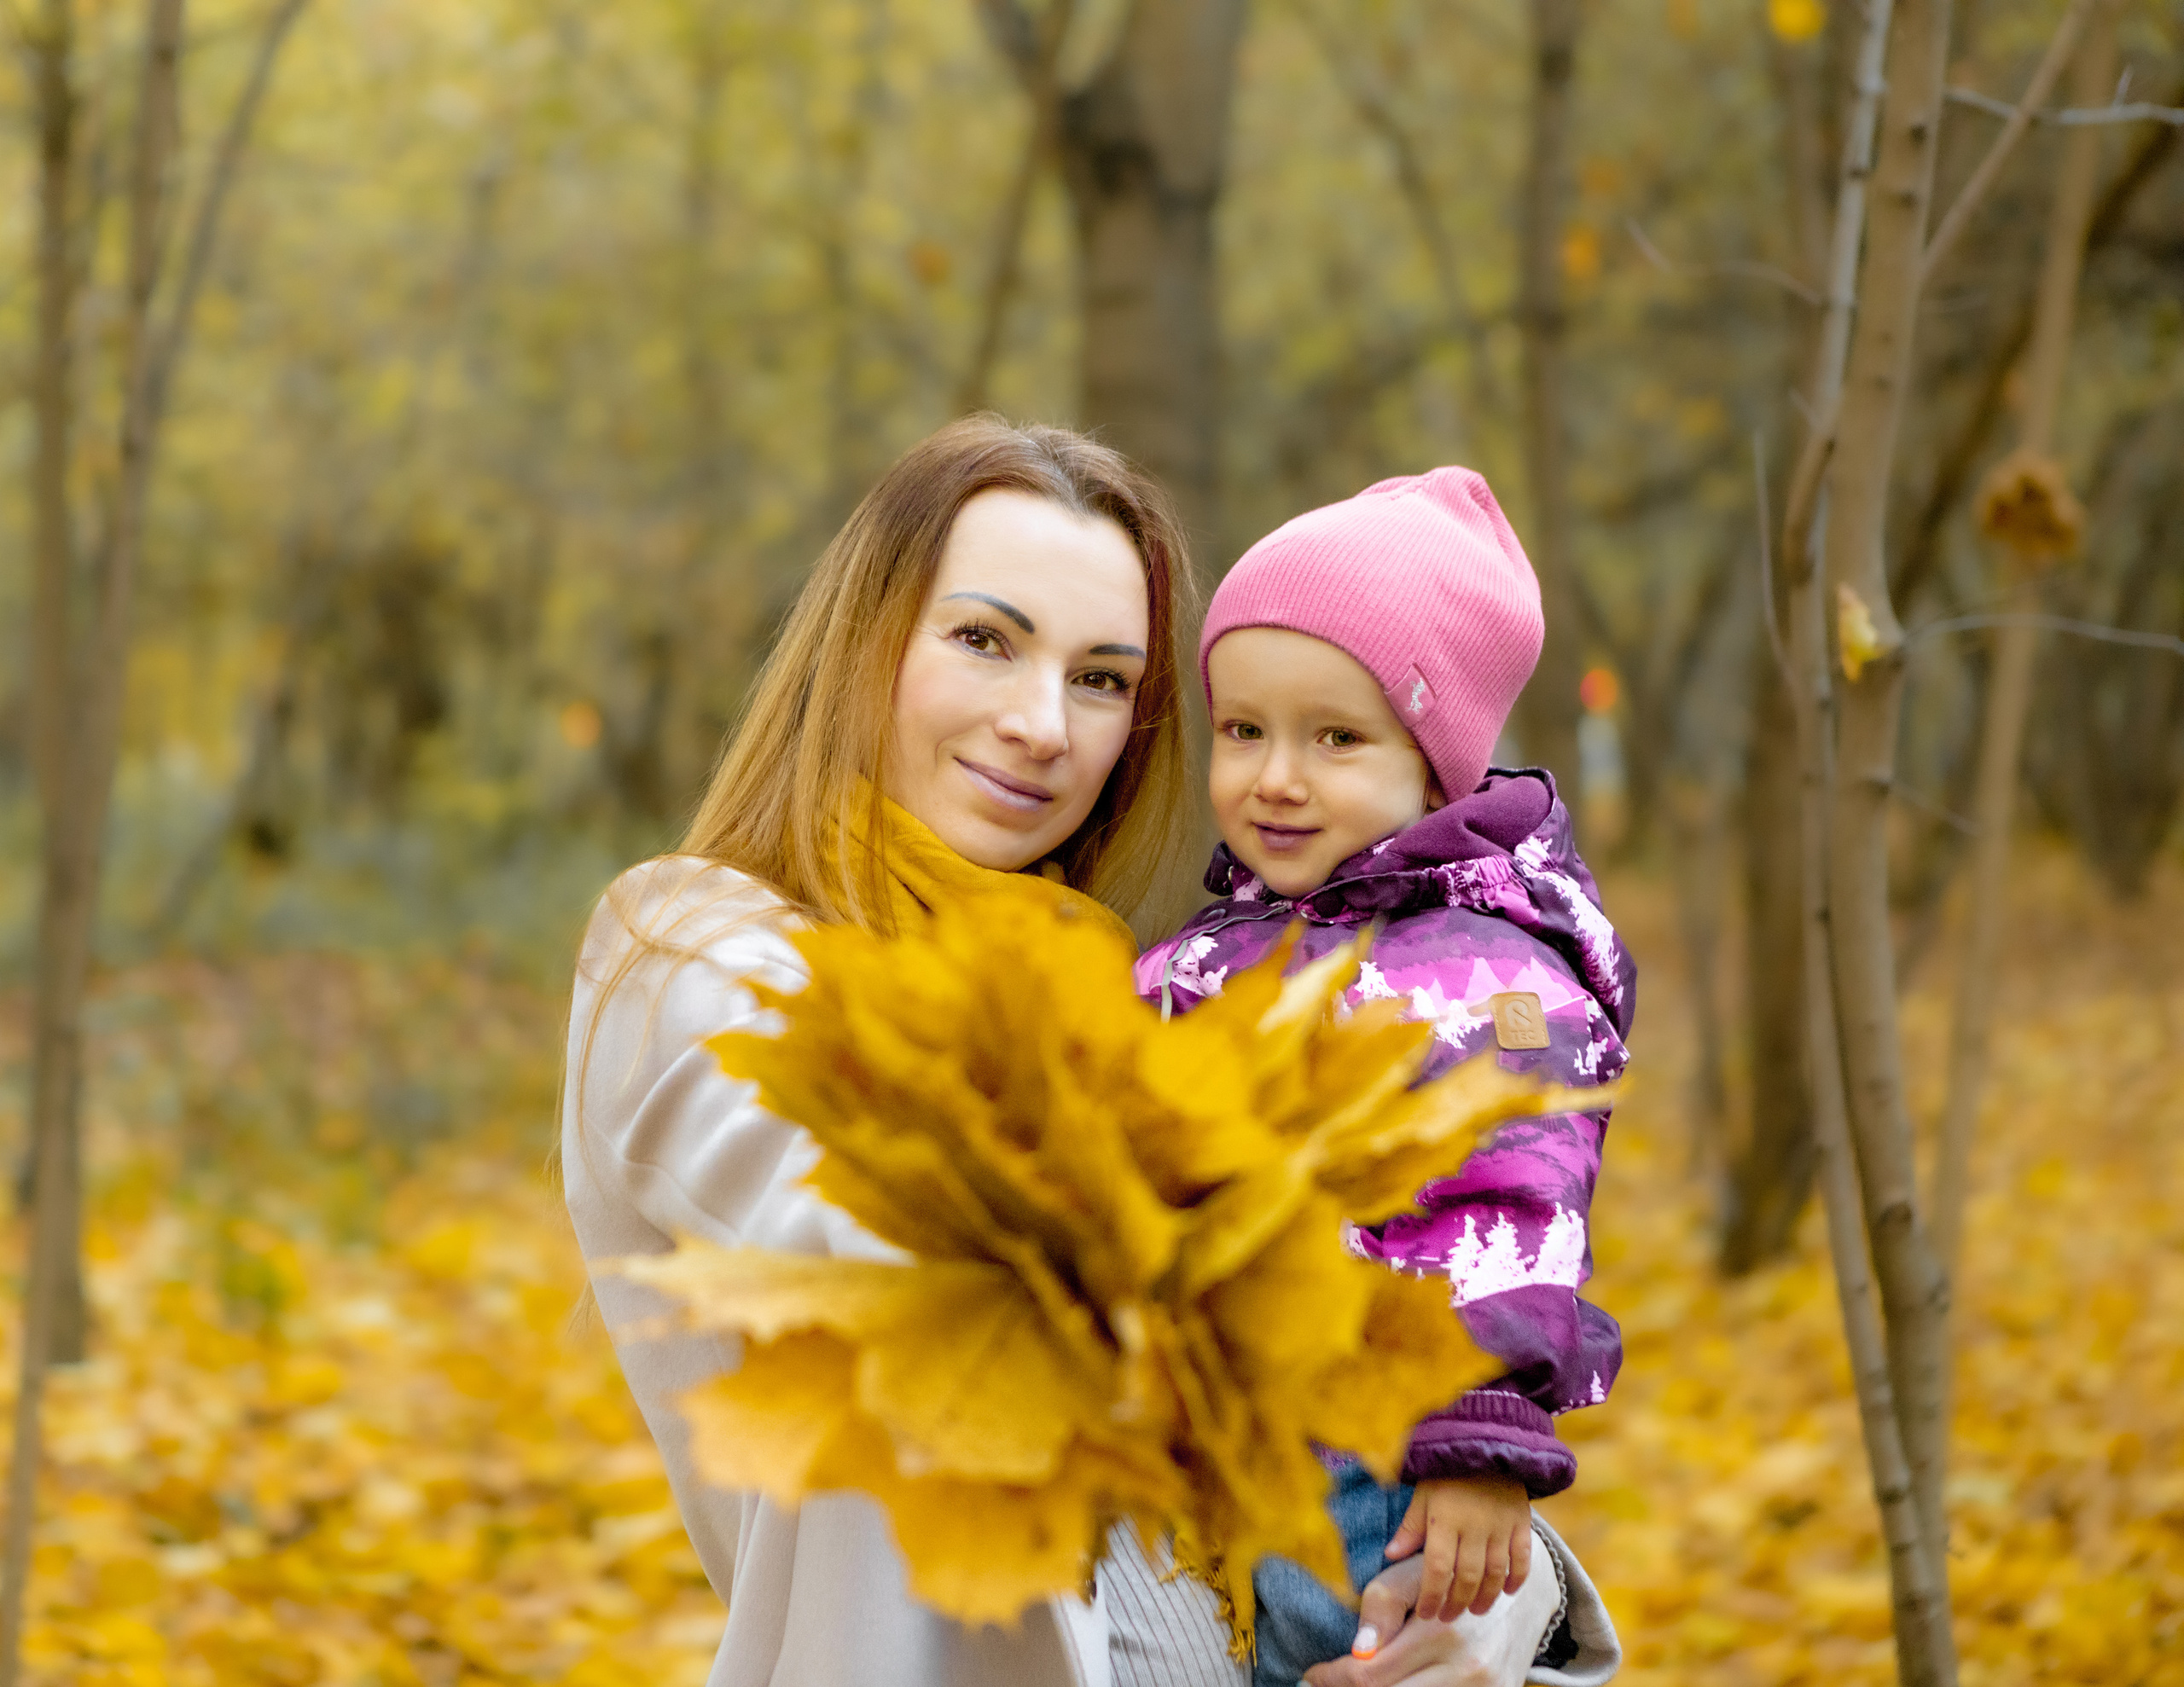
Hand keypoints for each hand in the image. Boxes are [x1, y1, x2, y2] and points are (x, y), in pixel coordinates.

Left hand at [1301, 1548, 1556, 1686]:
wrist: (1521, 1596)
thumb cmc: (1452, 1578)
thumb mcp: (1413, 1575)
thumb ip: (1380, 1607)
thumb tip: (1357, 1650)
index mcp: (1441, 1632)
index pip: (1370, 1673)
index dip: (1333, 1677)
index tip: (1314, 1673)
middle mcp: (1466, 1669)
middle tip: (1331, 1681)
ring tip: (1360, 1682)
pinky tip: (1395, 1684)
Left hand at [1382, 1474, 1531, 1621]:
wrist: (1486, 1445)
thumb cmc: (1448, 1474)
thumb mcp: (1423, 1495)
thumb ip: (1410, 1527)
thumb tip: (1390, 1556)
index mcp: (1444, 1520)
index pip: (1436, 1568)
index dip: (1431, 1596)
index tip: (1426, 1614)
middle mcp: (1473, 1526)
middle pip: (1466, 1577)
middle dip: (1456, 1603)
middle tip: (1448, 1617)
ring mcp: (1500, 1526)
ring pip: (1494, 1574)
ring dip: (1485, 1598)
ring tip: (1474, 1611)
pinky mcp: (1521, 1524)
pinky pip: (1522, 1559)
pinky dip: (1516, 1579)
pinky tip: (1507, 1592)